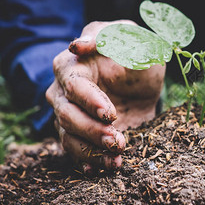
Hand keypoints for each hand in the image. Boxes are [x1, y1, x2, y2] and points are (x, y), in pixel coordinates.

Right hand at [46, 21, 164, 169]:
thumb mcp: (129, 37)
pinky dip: (90, 162)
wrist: (141, 78)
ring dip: (92, 152)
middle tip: (118, 140)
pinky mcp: (82, 134)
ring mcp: (70, 115)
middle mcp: (63, 92)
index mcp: (71, 66)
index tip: (111, 115)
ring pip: (70, 138)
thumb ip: (106, 38)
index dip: (90, 102)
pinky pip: (78, 152)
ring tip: (116, 159)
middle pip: (68, 116)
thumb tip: (76, 46)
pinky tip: (104, 167)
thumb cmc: (134, 50)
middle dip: (93, 131)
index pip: (74, 86)